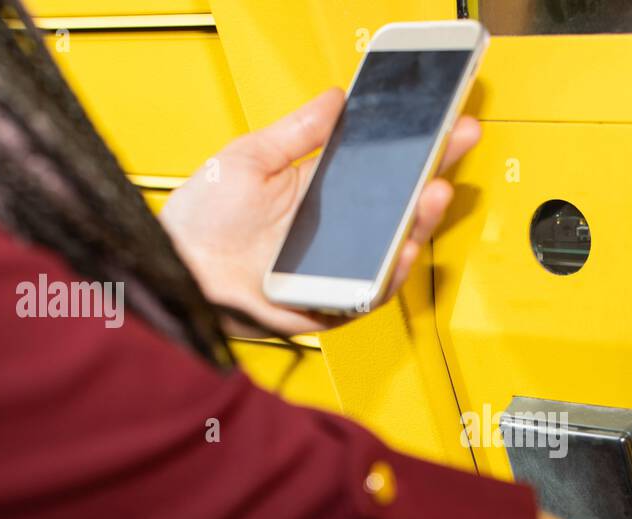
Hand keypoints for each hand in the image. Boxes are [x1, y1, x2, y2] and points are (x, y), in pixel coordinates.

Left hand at [158, 88, 480, 336]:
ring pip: (392, 250)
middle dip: (431, 174)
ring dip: (419, 223)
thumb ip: (296, 133)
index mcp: (320, 196)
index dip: (414, 149)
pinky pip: (369, 293)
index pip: (380, 170)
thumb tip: (335, 99)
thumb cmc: (202, 221)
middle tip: (455, 145)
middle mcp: (334, 235)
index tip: (442, 122)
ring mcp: (334, 270)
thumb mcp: (250, 158)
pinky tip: (401, 248)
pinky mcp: (327, 305)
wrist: (176, 268)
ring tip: (433, 193)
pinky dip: (388, 274)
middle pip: (398, 208)